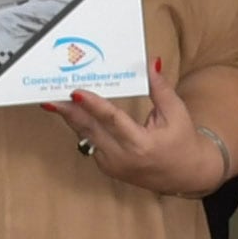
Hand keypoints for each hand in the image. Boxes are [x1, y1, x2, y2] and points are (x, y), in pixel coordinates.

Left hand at [59, 83, 228, 195]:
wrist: (186, 175)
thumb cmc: (183, 142)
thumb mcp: (176, 113)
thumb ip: (160, 89)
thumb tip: (150, 63)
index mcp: (141, 145)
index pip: (112, 121)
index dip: (93, 105)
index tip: (76, 92)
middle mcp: (122, 158)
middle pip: (90, 129)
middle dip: (69, 111)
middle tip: (51, 94)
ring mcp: (112, 165)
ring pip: (86, 136)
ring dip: (71, 117)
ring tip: (55, 100)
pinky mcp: (107, 167)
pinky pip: (90, 142)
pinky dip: (82, 126)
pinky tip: (71, 111)